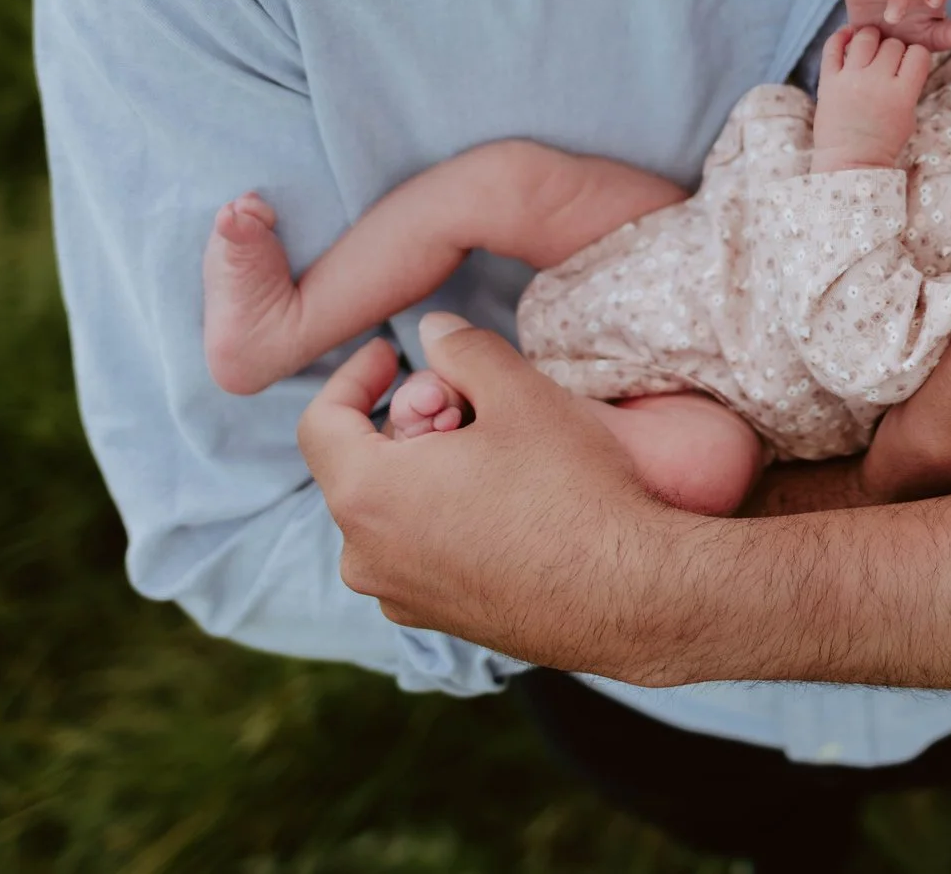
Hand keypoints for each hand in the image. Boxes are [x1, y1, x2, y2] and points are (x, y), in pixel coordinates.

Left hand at [296, 315, 679, 666]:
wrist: (630, 594)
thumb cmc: (571, 490)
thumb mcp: (520, 394)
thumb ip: (463, 350)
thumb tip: (433, 330)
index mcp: (367, 496)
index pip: (320, 423)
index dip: (353, 377)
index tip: (391, 354)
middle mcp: (368, 556)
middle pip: (362, 466)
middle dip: (409, 422)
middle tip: (470, 401)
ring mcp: (402, 596)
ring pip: (394, 512)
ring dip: (428, 472)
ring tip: (496, 452)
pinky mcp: (442, 620)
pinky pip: (421, 552)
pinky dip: (446, 516)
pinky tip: (509, 502)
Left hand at [810, 25, 934, 170]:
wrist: (850, 162)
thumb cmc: (882, 142)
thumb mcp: (908, 115)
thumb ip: (908, 85)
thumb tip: (905, 57)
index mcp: (902, 94)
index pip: (918, 53)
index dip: (917, 54)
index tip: (911, 61)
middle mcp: (877, 82)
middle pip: (893, 44)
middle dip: (895, 49)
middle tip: (889, 60)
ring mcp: (850, 79)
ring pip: (865, 37)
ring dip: (871, 38)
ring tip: (870, 46)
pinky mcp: (828, 81)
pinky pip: (833, 47)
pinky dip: (840, 36)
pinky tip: (848, 36)